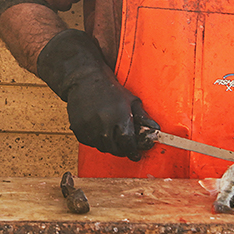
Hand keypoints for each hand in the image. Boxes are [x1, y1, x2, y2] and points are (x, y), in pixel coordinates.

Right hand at [37, 29, 159, 160]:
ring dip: (108, 145)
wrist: (85, 79)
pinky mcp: (78, 128)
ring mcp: (89, 127)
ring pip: (102, 147)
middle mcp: (103, 124)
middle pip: (115, 149)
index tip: (135, 155)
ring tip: (110, 133)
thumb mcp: (131, 100)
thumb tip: (155, 130)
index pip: (128, 144)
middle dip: (122, 149)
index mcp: (119, 117)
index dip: (133, 152)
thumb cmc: (110, 88)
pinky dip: (95, 140)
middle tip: (124, 144)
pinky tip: (98, 129)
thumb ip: (143, 117)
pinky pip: (89, 142)